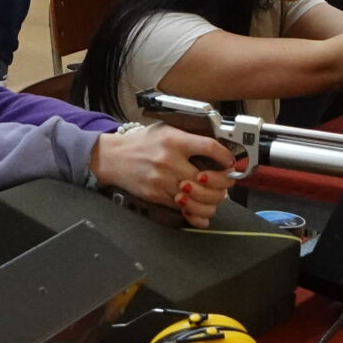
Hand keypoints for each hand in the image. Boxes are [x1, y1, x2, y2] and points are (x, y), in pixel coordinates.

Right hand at [91, 126, 231, 227]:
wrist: (112, 158)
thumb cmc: (141, 143)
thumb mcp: (165, 130)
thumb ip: (189, 137)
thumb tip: (217, 147)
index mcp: (174, 140)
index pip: (209, 148)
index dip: (226, 157)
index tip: (230, 163)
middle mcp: (169, 160)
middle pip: (208, 179)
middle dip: (223, 184)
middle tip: (225, 183)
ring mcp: (163, 180)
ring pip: (199, 199)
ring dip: (212, 202)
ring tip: (213, 197)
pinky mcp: (157, 195)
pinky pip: (184, 210)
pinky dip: (196, 212)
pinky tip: (200, 209)